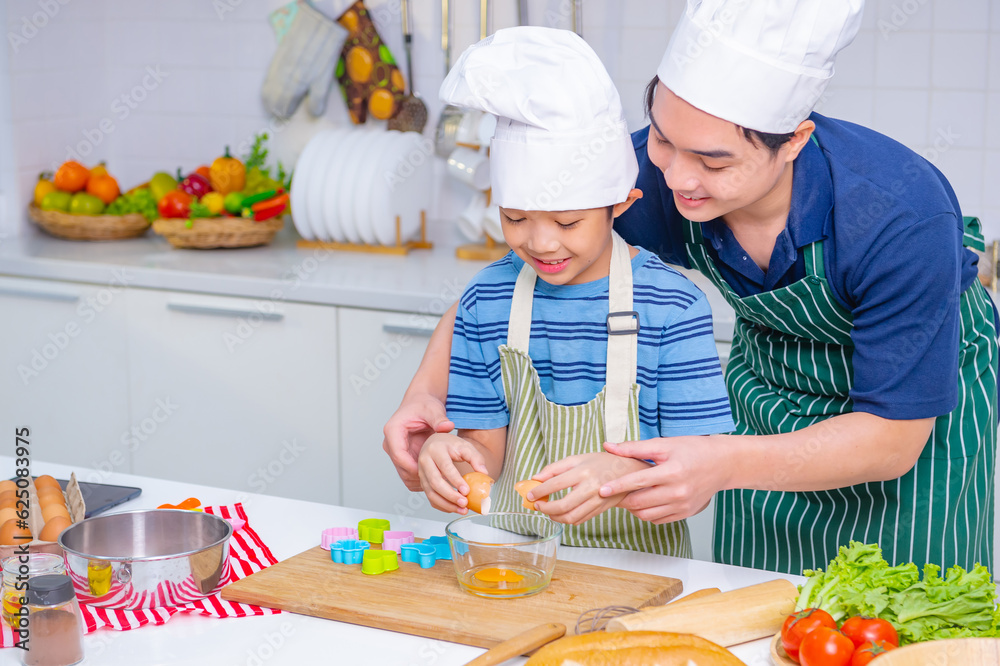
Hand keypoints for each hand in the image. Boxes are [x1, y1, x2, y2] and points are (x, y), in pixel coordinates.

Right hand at [382, 393, 454, 490]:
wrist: (421, 403)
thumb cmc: (424, 404)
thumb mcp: (432, 409)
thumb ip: (439, 418)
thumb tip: (447, 426)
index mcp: (393, 431)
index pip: (399, 455)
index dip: (413, 467)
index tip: (430, 472)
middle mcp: (391, 443)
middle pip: (400, 468)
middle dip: (418, 476)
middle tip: (438, 481)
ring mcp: (396, 451)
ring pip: (404, 474)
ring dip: (420, 480)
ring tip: (439, 482)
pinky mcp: (403, 457)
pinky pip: (409, 474)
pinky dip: (421, 479)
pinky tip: (436, 478)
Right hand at [417, 433, 489, 513]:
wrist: (435, 443)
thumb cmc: (450, 445)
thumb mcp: (465, 446)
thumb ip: (476, 458)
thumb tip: (484, 473)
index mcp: (436, 450)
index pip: (445, 467)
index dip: (455, 480)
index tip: (466, 490)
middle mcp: (425, 461)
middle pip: (435, 482)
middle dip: (450, 495)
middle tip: (465, 503)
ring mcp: (422, 473)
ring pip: (431, 493)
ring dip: (446, 504)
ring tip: (462, 509)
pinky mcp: (422, 483)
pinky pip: (430, 497)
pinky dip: (442, 506)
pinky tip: (454, 508)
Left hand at [527, 452, 650, 524]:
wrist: (627, 472)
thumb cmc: (600, 463)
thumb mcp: (577, 459)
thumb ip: (554, 468)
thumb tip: (535, 478)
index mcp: (583, 471)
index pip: (555, 484)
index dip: (539, 491)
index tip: (530, 494)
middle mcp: (590, 487)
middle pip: (562, 505)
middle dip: (545, 508)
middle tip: (537, 505)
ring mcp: (596, 501)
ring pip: (571, 517)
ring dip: (554, 517)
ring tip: (547, 510)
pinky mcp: (600, 510)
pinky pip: (580, 520)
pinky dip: (567, 519)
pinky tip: (561, 513)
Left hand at [598, 436, 728, 523]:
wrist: (722, 464)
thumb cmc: (694, 450)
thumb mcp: (665, 444)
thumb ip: (635, 448)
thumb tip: (609, 447)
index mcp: (672, 472)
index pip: (638, 482)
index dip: (618, 486)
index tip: (602, 490)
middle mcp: (678, 492)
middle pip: (639, 502)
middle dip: (622, 499)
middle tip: (612, 492)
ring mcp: (682, 505)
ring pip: (646, 515)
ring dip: (632, 508)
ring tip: (627, 496)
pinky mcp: (685, 513)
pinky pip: (658, 520)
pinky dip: (646, 513)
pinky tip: (644, 501)